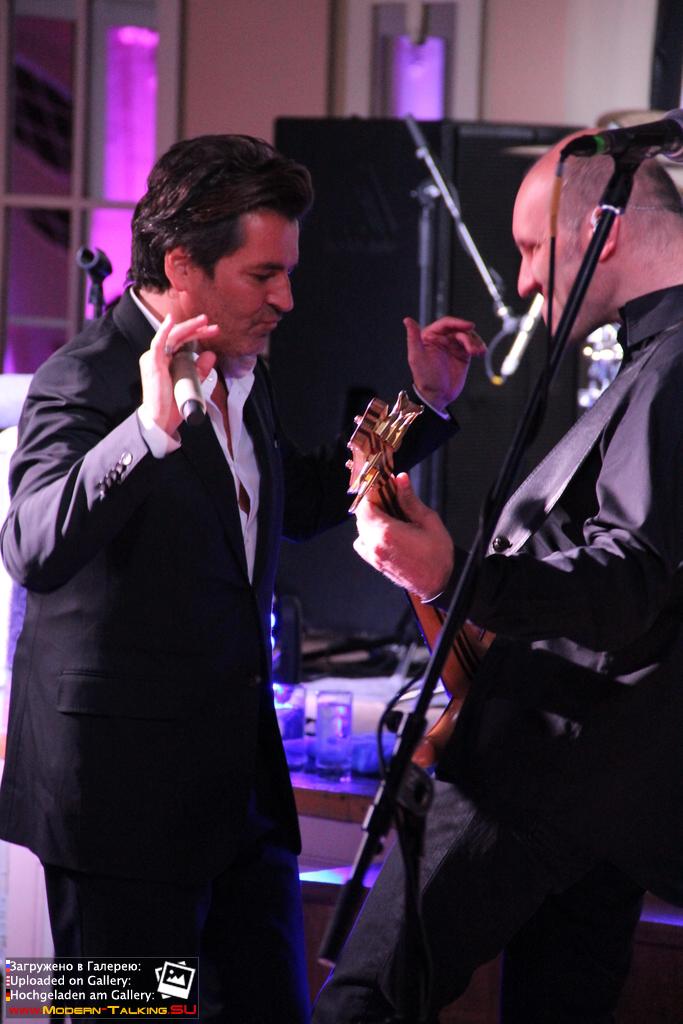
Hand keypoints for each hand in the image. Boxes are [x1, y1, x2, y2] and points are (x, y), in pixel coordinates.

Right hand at [139, 313, 218, 434]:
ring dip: (188, 327)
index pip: (183, 341)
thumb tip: (212, 354)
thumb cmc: (172, 405)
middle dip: (196, 329)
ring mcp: (154, 358)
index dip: (198, 334)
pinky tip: (172, 320)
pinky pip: (158, 343)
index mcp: (166, 360)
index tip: (213, 331)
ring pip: (172, 336)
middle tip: (212, 325)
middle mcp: (159, 356)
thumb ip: (201, 370)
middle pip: (179, 336)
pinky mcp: (152, 363)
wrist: (161, 420)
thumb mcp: (192, 383)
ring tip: (203, 321)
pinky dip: (165, 331)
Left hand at [353, 473, 453, 599]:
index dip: (372, 492)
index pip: (364, 504)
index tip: (382, 485)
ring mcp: (373, 555)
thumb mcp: (428, 521)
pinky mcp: (375, 563)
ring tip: (391, 515)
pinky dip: (369, 533)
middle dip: (373, 504)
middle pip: (361, 515)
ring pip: (361, 528)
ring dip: (372, 518)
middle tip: (390, 497)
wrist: (438, 584)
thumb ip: (410, 500)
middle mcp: (374, 544)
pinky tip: (386, 532)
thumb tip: (400, 479)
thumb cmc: (437, 556)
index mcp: (387, 532)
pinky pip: (363, 543)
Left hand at [406, 315, 485, 411]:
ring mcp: (453, 347)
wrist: (437, 396)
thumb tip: (407, 320)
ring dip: (475, 342)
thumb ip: (413, 338)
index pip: (446, 323)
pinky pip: (473, 346)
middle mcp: (442, 339)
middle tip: (473, 349)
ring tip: (478, 352)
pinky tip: (481, 353)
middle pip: (460, 329)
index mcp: (430, 336)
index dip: (458, 322)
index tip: (469, 326)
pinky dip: (479, 347)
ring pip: (468, 337)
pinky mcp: (463, 355)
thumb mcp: (416, 357)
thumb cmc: (424, 378)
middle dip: (469, 337)